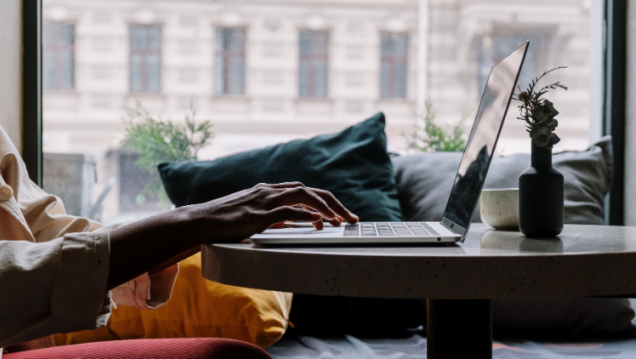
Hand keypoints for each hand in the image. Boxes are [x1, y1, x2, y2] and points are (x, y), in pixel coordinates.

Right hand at [184, 182, 358, 243]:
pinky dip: (305, 215)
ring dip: (325, 207)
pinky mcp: (257, 215)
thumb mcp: (252, 215)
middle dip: (334, 203)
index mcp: (269, 190)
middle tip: (352, 218)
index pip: (305, 190)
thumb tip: (288, 223)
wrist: (198, 221)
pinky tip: (318, 221)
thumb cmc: (222, 221)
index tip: (341, 214)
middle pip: (310, 190)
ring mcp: (263, 201)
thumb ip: (271, 216)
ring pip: (303, 195)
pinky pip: (287, 211)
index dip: (326, 201)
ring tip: (340, 221)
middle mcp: (269, 191)